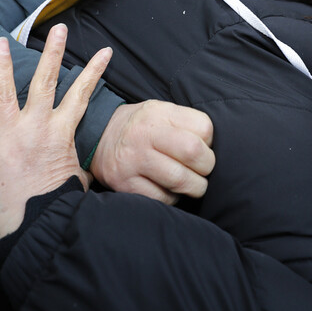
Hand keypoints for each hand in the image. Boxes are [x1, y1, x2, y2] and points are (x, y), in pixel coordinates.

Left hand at [0, 24, 107, 240]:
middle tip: (58, 29)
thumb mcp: (75, 177)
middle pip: (46, 82)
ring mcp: (6, 137)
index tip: (103, 52)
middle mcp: (35, 127)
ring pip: (3, 93)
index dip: (94, 72)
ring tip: (0, 42)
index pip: (81, 95)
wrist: (38, 226)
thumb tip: (69, 165)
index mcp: (60, 133)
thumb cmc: (59, 206)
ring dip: (2, 66)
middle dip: (53, 53)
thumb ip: (69, 162)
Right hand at [90, 100, 214, 204]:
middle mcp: (144, 135)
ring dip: (195, 187)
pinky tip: (169, 189)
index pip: (204, 127)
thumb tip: (214, 147)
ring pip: (181, 180)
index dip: (210, 141)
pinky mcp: (125, 184)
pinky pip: (163, 198)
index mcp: (158, 113)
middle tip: (202, 169)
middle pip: (194, 152)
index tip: (203, 146)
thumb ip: (185, 123)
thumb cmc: (140, 127)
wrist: (97, 138)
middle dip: (207, 166)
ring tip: (192, 183)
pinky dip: (173, 198)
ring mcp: (133, 160)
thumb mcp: (159, 112)